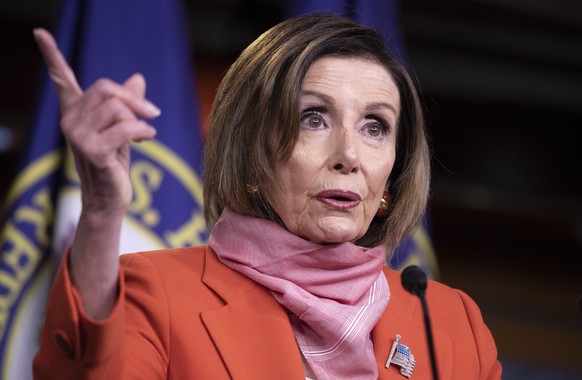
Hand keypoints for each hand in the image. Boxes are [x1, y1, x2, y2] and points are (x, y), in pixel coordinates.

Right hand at [33, 28, 161, 317]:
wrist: (110, 199)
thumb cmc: (114, 163)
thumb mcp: (122, 129)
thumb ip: (127, 104)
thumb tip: (137, 77)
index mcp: (75, 112)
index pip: (61, 79)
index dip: (51, 55)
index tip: (40, 32)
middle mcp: (70, 120)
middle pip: (106, 88)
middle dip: (133, 99)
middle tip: (152, 112)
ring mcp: (77, 135)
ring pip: (116, 107)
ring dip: (138, 119)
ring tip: (147, 133)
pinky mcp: (91, 150)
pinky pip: (124, 127)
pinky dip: (142, 131)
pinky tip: (149, 138)